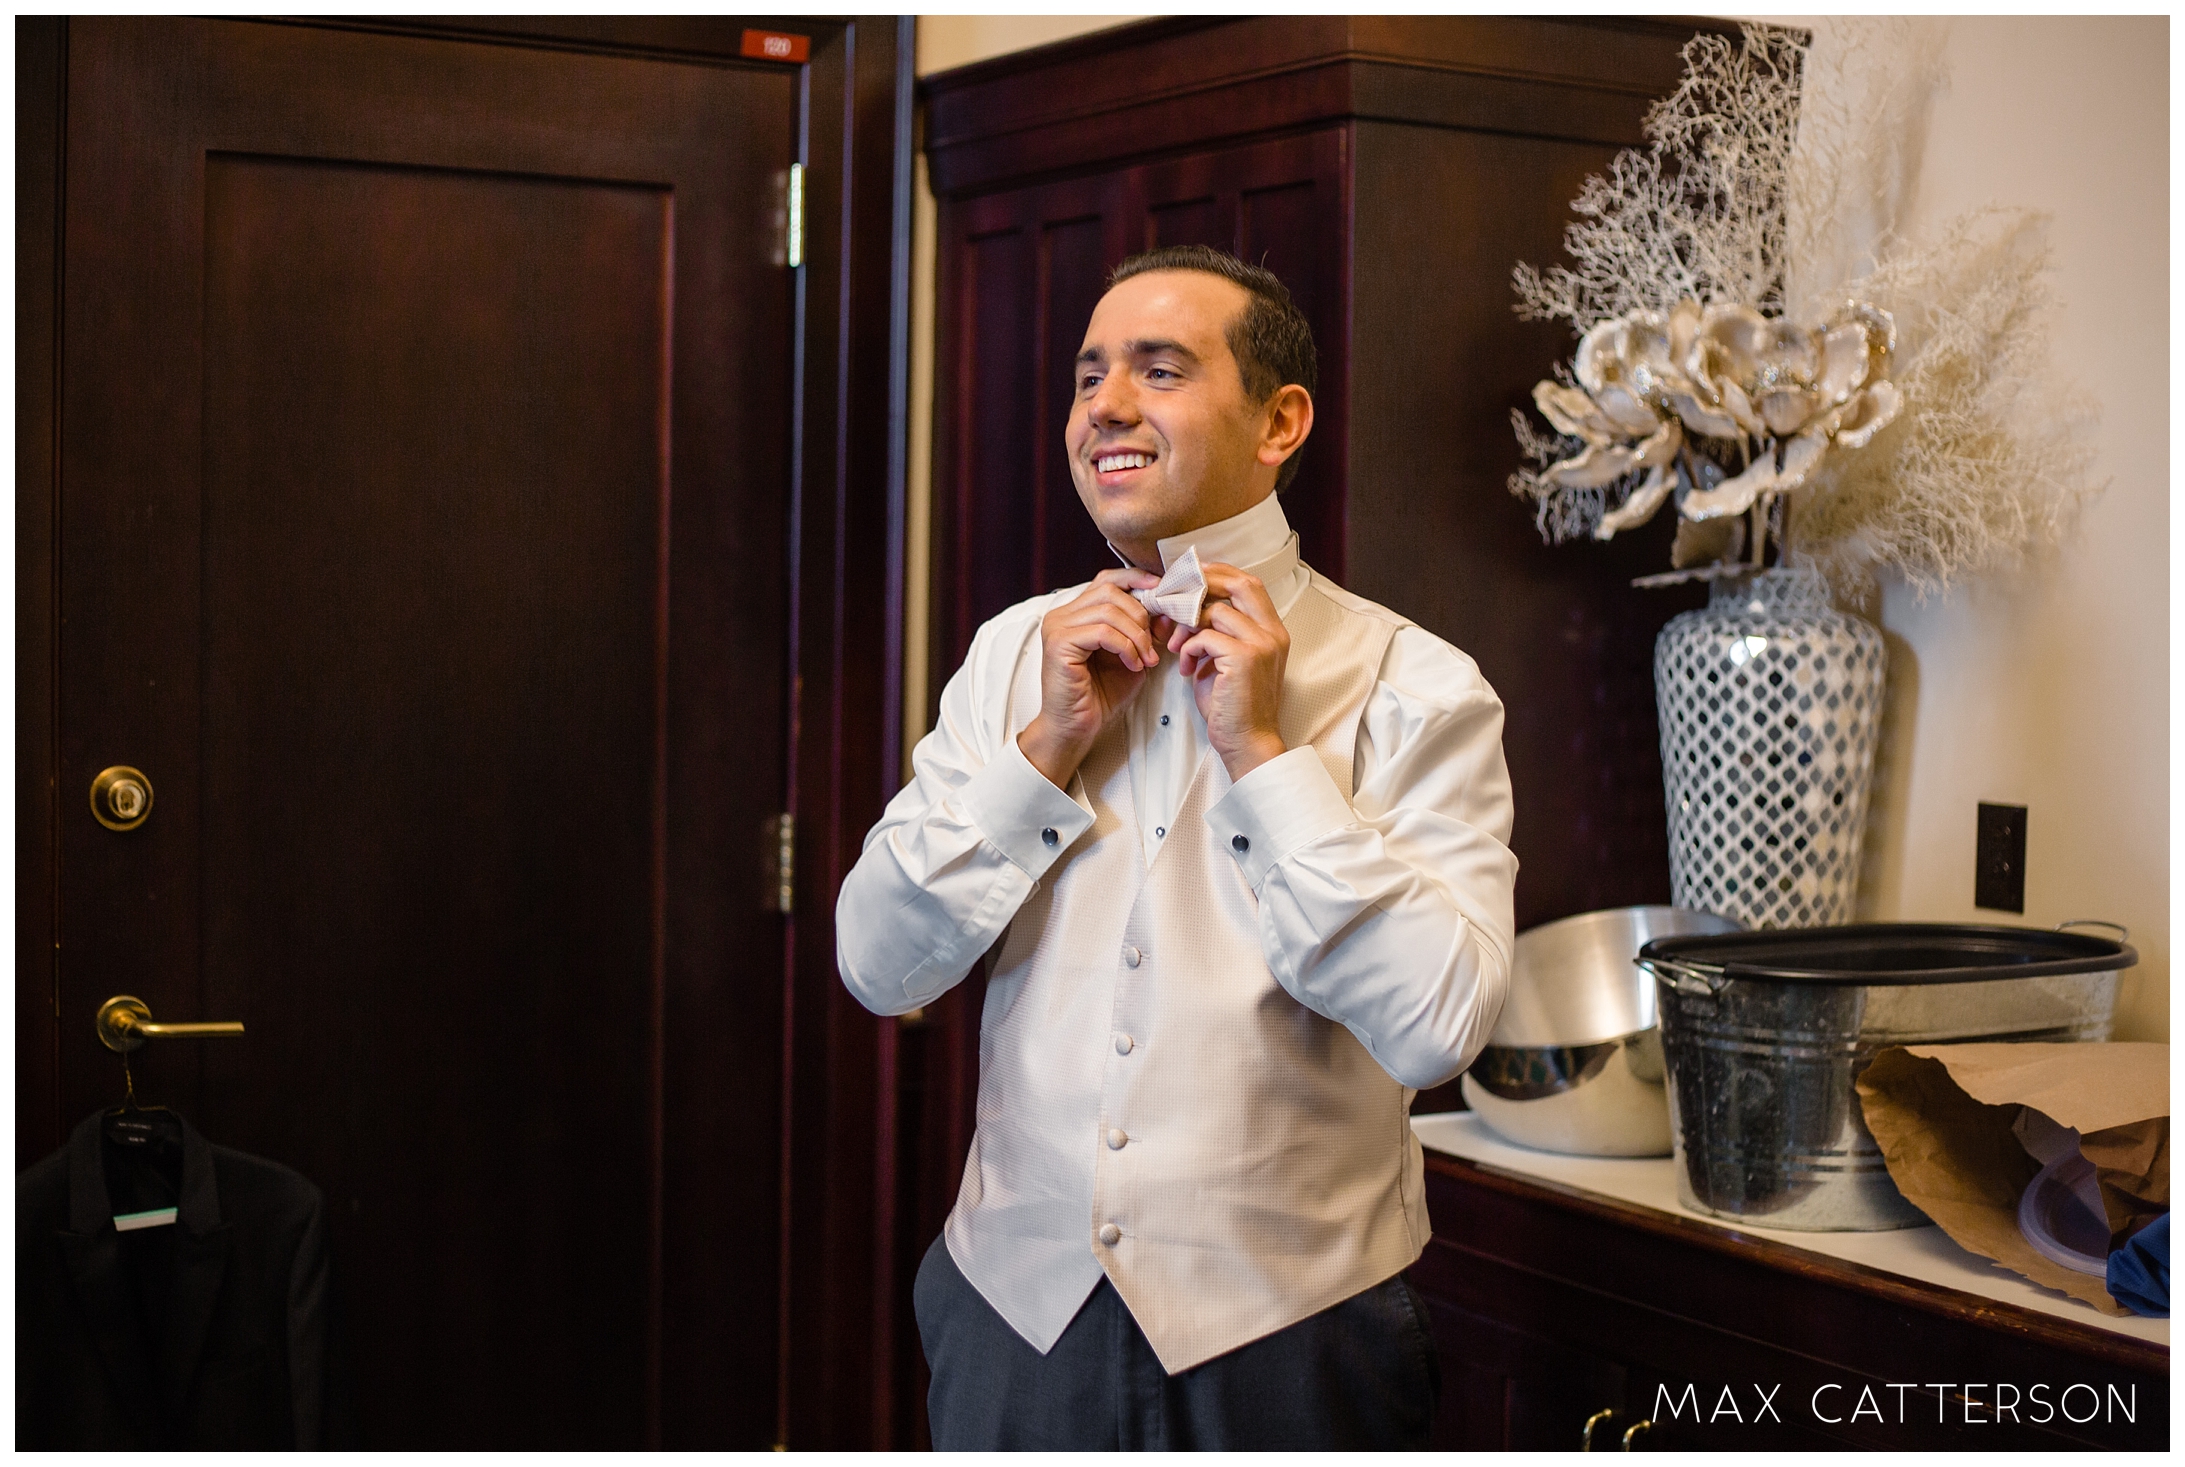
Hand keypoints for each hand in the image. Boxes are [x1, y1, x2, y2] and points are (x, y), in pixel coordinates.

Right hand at [1017, 568, 1172, 787]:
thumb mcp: (1131, 656)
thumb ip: (1144, 632)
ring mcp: (1057, 627)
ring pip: (1109, 610)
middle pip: (1110, 591)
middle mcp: (1062, 615)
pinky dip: (1125, 648)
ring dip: (1137, 635)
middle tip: (1154, 643)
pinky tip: (1133, 665)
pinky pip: (1103, 632)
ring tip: (1145, 659)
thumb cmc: (1100, 695)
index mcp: (1076, 613)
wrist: (1076, 729)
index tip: (1162, 592)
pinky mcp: (1059, 644)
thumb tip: (1166, 608)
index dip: (1135, 580)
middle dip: (1141, 614)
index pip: (1107, 580)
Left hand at [1167, 563, 1288, 780]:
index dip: (1219, 574)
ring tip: (1175, 647)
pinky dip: (1187, 649)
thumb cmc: (1232, 705)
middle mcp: (1272, 633)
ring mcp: (1261, 644)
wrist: (1246, 742)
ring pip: (1215, 611)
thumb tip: (1189, 607)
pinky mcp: (1243, 659)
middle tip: (1176, 597)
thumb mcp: (1228, 660)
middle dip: (1203, 585)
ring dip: (1186, 626)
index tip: (1192, 578)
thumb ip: (1219, 631)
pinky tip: (1184, 669)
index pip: (1250, 583)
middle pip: (1239, 584)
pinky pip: (1204, 637)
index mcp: (1273, 631)